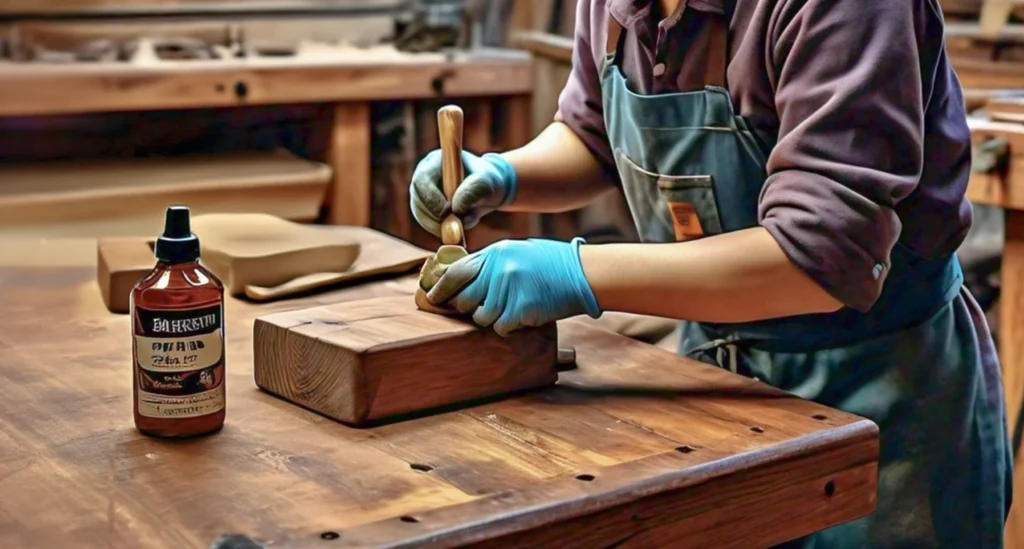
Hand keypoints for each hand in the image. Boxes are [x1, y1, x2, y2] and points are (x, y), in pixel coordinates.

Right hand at [409, 150, 517, 236]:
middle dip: (435, 217)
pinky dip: (441, 230)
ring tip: (460, 226)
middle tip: (455, 226)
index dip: (432, 199)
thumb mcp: (486, 182)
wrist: (488, 191)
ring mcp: (422, 194)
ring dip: (439, 226)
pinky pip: (427, 224)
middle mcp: (423, 177)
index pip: (421, 182)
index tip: (450, 211)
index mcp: (434, 162)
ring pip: (421, 215)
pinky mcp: (425, 209)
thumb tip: (455, 209)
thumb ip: (473, 190)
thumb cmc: (487, 180)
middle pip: (417, 200)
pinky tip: (457, 228)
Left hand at [425, 237, 601, 335]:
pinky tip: (522, 316)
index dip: (440, 288)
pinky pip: (501, 328)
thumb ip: (490, 264)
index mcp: (496, 252)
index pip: (456, 272)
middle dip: (470, 306)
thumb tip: (461, 280)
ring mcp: (509, 289)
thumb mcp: (516, 252)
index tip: (432, 299)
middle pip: (465, 298)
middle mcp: (498, 269)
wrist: (583, 273)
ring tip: (511, 309)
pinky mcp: (521, 309)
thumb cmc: (551, 264)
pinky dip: (509, 327)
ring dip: (493, 318)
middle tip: (486, 306)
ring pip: (481, 316)